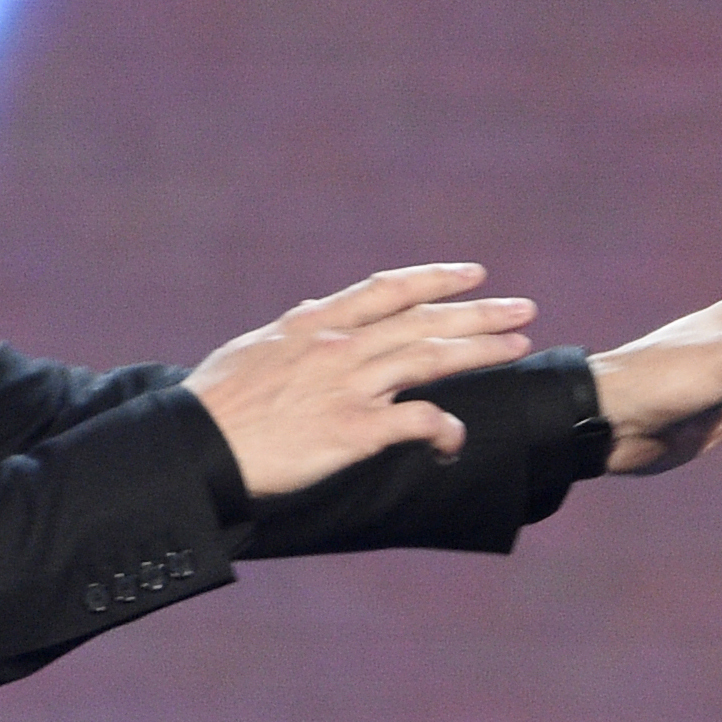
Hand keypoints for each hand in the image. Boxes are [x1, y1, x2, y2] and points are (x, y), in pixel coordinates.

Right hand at [185, 263, 532, 498]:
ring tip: (518, 346)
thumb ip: (295, 330)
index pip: (389, 290)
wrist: (198, 446)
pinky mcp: (355, 431)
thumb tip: (315, 311)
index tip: (473, 275)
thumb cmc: (216, 403)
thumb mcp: (254, 349)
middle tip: (523, 309)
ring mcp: (350, 386)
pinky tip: (456, 440)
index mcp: (316, 323)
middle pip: (424, 321)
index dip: (436, 279)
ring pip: (432, 359)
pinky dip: (446, 429)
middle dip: (479, 313)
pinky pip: (419, 422)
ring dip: (481, 351)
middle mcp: (340, 347)